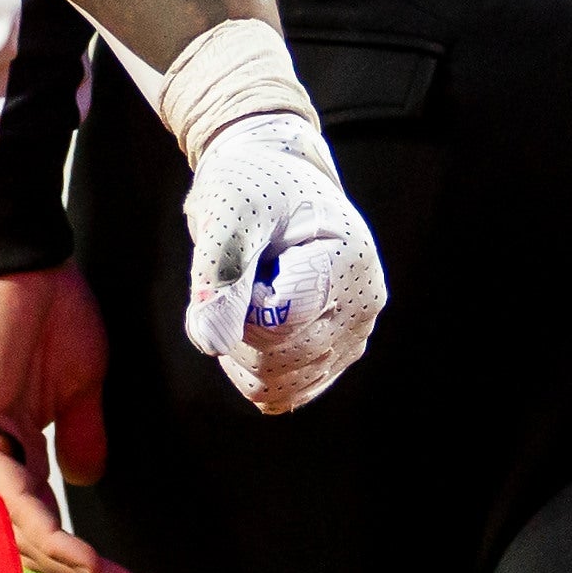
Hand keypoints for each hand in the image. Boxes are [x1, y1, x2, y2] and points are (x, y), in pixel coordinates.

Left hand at [0, 269, 154, 572]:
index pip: (45, 524)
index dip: (85, 565)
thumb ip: (81, 436)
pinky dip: (45, 532)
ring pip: (19, 533)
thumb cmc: (50, 309)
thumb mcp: (81, 385)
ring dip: (72, 568)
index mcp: (16, 448)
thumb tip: (85, 484)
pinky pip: (9, 498)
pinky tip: (79, 557)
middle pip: (30, 542)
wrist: (24, 258)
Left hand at [181, 111, 384, 412]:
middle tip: (242, 273)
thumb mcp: (230, 214)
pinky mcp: (332, 355)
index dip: (241, 298)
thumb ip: (219, 275)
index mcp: (348, 264)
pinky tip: (249, 323)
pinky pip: (283, 391)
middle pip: (279, 359)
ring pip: (278, 385)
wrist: (273, 181)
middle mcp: (362, 308)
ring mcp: (351, 337)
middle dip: (238, 323)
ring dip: (241, 349)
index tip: (248, 258)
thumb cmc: (252, 186)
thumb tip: (209, 344)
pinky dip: (251, 368)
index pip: (279, 322)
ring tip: (248, 292)